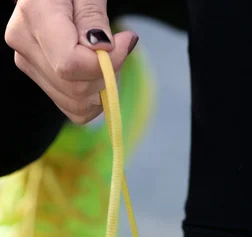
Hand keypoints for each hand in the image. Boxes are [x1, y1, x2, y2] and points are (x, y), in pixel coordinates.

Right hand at [5, 0, 137, 123]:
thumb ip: (93, 16)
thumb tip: (103, 49)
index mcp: (34, 15)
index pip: (70, 64)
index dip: (105, 63)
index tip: (126, 41)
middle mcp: (25, 44)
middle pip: (75, 89)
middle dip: (106, 75)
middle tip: (117, 47)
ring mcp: (29, 64)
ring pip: (76, 104)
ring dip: (101, 88)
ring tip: (105, 57)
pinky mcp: (39, 77)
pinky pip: (73, 107)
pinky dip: (93, 97)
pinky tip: (97, 73)